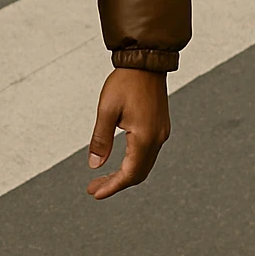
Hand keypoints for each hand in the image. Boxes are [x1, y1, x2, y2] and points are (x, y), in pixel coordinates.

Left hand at [87, 67, 169, 199]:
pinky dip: (132, 163)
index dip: (112, 186)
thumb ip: (100, 139)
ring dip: (124, 174)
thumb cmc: (125, 82)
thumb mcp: (106, 110)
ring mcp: (160, 133)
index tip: (95, 194)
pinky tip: (118, 162)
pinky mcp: (159, 127)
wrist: (146, 62)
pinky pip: (147, 154)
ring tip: (101, 178)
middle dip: (116, 183)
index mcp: (144, 137)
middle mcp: (156, 139)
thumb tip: (95, 165)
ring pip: (143, 165)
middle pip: (138, 174)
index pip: (129, 173)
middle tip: (94, 188)